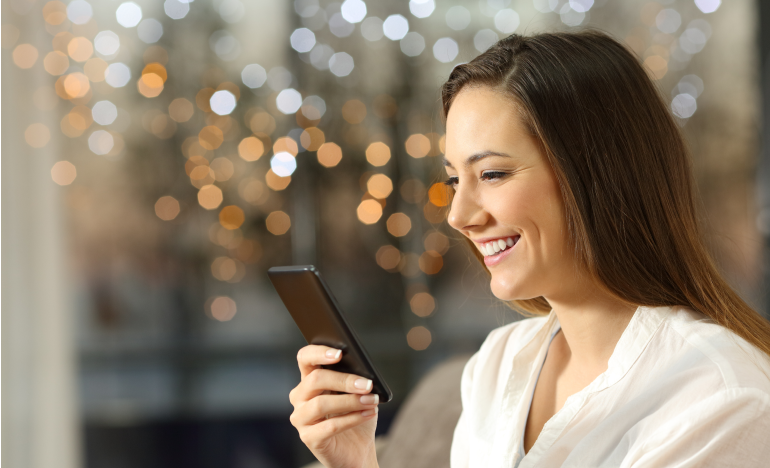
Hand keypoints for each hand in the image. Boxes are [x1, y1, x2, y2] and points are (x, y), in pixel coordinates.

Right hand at [289, 345, 379, 467]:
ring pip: (321, 404)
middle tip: (368, 384)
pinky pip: (329, 426)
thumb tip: (364, 371)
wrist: (358, 450)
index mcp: (309, 380)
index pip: (305, 358)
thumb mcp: (357, 393)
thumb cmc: (355, 416)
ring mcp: (301, 418)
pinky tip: (368, 414)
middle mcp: (300, 397)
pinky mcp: (308, 438)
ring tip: (372, 401)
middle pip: (315, 379)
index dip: (319, 352)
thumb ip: (355, 379)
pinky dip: (352, 419)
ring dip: (351, 401)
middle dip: (345, 380)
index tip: (340, 353)